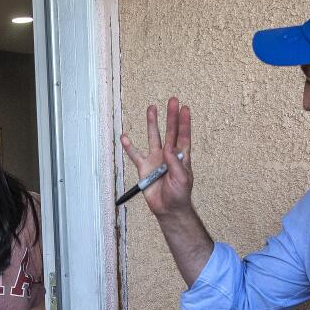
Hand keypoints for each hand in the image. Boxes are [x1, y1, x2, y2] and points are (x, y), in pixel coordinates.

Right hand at [120, 96, 193, 216]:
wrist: (168, 209)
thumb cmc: (179, 195)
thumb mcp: (182, 179)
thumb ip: (175, 163)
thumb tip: (168, 148)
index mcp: (181, 156)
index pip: (183, 135)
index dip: (184, 122)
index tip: (185, 108)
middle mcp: (168, 155)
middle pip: (170, 131)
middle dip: (171, 116)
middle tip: (172, 100)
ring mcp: (156, 160)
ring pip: (153, 137)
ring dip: (152, 123)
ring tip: (151, 108)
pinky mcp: (144, 168)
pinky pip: (135, 155)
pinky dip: (129, 146)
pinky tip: (125, 137)